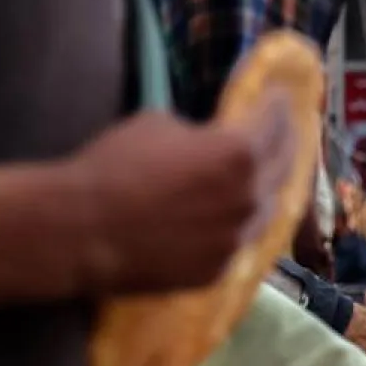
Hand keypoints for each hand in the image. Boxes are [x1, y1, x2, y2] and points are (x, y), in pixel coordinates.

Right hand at [64, 111, 270, 296]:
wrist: (80, 232)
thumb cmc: (115, 167)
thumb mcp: (159, 124)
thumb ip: (200, 133)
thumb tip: (209, 141)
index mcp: (240, 154)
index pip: (275, 123)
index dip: (278, 105)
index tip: (280, 95)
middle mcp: (250, 199)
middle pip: (283, 167)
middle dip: (285, 143)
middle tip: (284, 130)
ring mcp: (237, 240)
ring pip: (267, 209)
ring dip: (268, 188)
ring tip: (267, 175)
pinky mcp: (219, 270)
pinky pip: (241, 240)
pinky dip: (242, 223)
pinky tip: (236, 215)